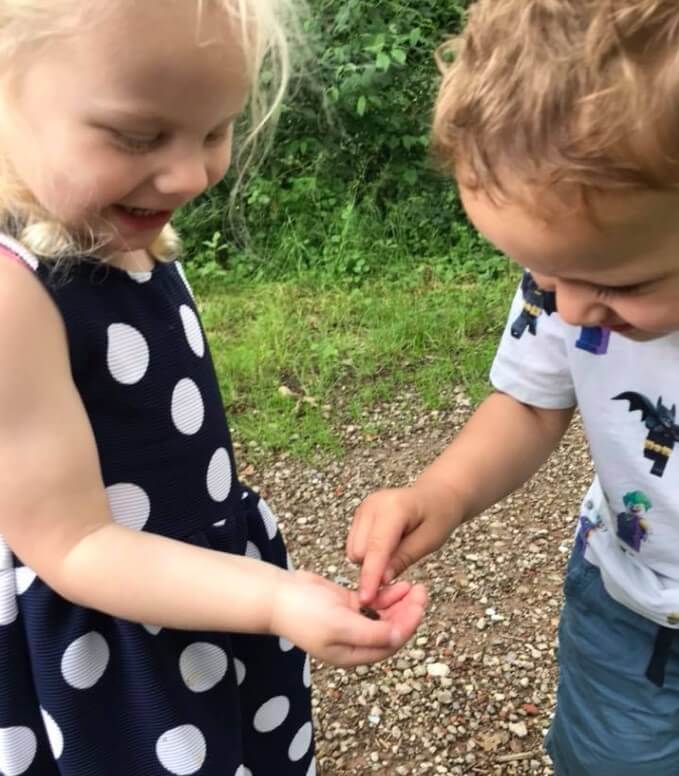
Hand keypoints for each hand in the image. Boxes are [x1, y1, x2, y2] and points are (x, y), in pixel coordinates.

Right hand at [269, 570, 427, 666]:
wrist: (278, 594)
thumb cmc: (304, 613)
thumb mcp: (339, 625)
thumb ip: (371, 633)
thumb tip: (399, 636)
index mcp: (353, 653)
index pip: (390, 643)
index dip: (407, 625)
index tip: (418, 606)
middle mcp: (355, 641)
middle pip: (391, 629)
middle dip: (408, 612)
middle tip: (422, 592)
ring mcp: (352, 622)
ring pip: (385, 614)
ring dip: (400, 602)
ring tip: (414, 586)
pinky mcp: (347, 604)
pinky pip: (374, 602)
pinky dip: (386, 594)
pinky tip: (397, 584)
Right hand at [347, 486, 459, 604]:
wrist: (436, 494)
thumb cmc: (439, 516)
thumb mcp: (430, 540)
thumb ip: (404, 558)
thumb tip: (381, 580)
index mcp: (393, 508)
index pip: (376, 547)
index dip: (370, 575)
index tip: (366, 598)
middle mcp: (372, 505)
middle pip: (359, 551)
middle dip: (373, 568)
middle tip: (398, 570)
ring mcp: (363, 507)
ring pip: (353, 550)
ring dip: (370, 561)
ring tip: (396, 552)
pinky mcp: (359, 513)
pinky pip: (354, 544)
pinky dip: (368, 553)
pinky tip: (388, 546)